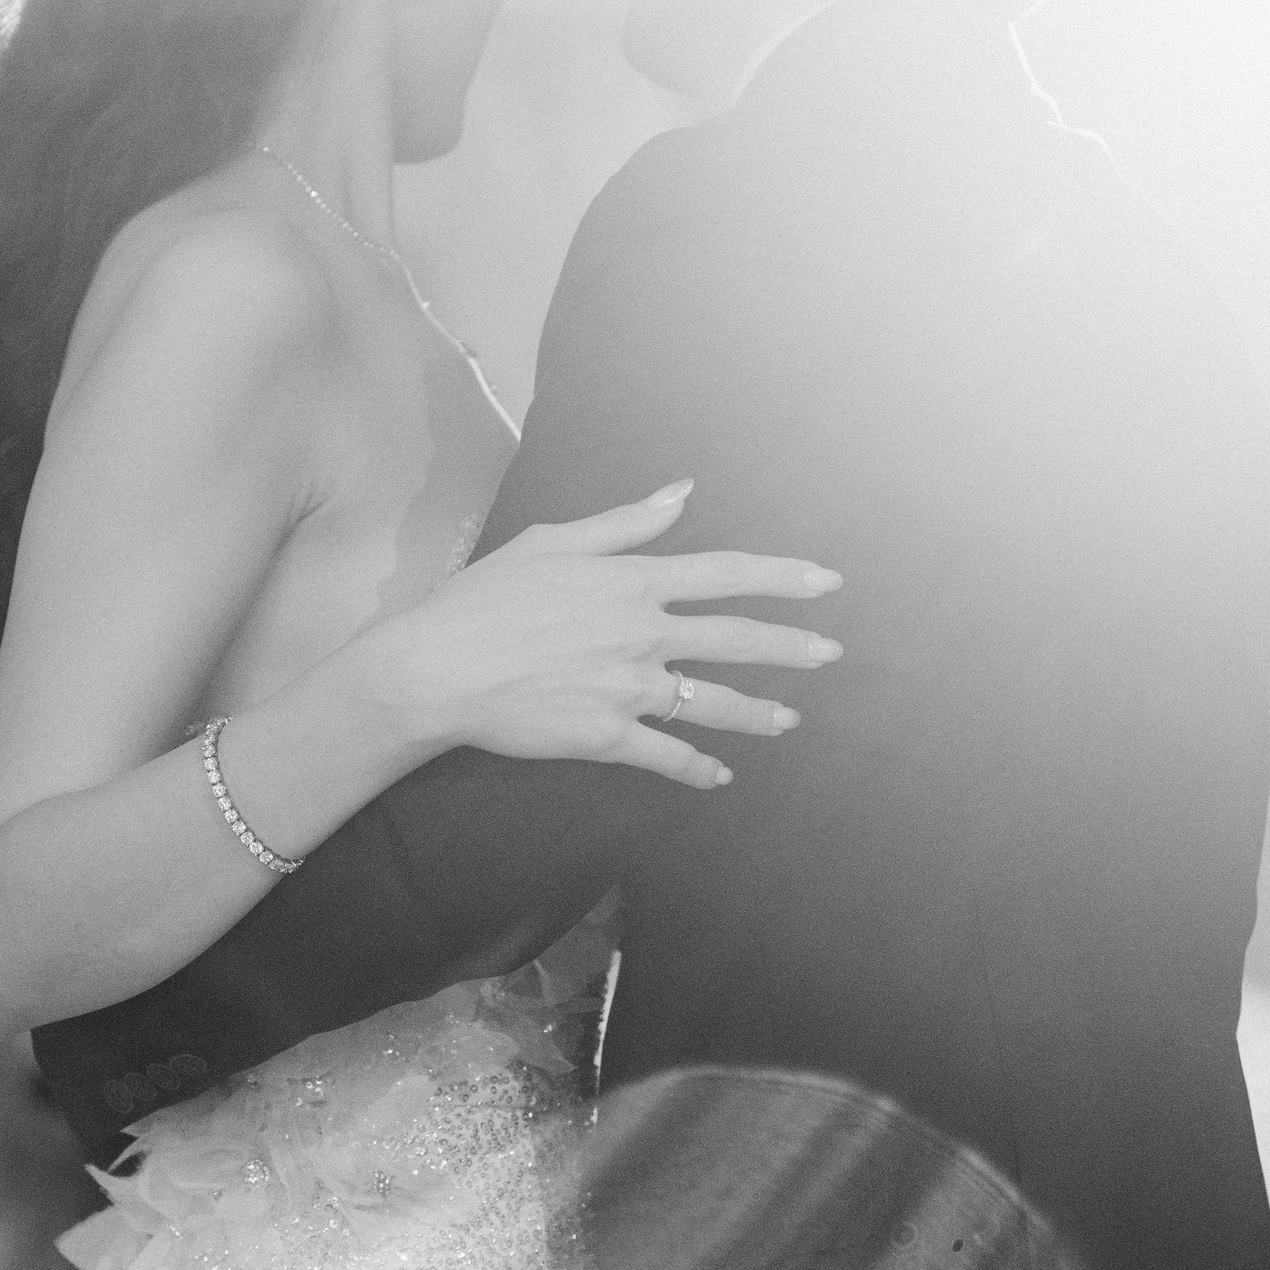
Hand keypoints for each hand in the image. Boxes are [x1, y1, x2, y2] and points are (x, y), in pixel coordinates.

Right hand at [382, 480, 842, 788]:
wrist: (438, 667)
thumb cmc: (483, 599)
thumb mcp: (551, 541)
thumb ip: (625, 522)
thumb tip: (681, 492)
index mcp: (631, 581)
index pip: (725, 574)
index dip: (782, 577)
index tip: (825, 582)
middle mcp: (642, 633)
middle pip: (735, 639)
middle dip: (790, 646)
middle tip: (831, 654)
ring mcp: (628, 688)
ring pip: (711, 703)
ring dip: (757, 713)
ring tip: (790, 721)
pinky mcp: (606, 736)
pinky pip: (667, 756)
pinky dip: (697, 769)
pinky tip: (719, 777)